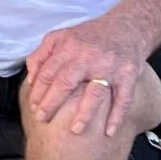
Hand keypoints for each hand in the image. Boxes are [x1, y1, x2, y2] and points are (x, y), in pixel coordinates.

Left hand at [24, 18, 149, 138]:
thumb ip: (41, 55)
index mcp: (69, 47)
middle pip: (66, 82)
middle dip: (52, 103)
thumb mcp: (61, 37)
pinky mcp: (128, 74)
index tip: (34, 107)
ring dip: (85, 113)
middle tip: (42, 119)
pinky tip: (109, 132)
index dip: (38, 91)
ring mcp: (109, 66)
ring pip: (95, 92)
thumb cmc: (89, 37)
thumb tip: (31, 79)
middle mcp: (88, 56)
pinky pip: (123, 98)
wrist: (126, 27)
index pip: (48, 72)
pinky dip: (117, 116)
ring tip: (75, 130)